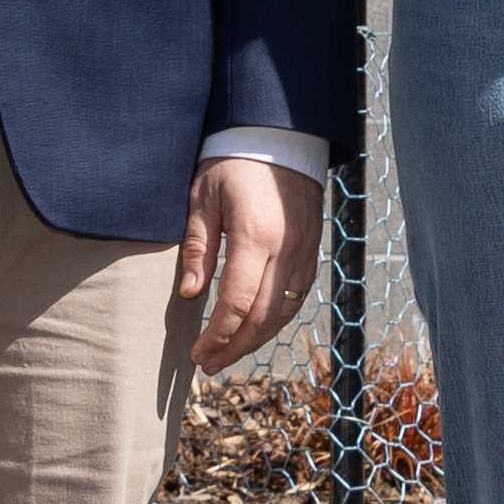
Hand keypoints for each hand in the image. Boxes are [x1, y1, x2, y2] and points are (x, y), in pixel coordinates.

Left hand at [173, 154, 318, 373]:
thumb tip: (191, 294)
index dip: (218, 335)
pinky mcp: (313, 250)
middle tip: (209, 364)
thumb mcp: (204, 199)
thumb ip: (199, 247)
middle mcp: (286, 249)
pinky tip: (256, 329)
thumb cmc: (233, 164)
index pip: (237, 303)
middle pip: (263, 316)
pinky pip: (297, 296)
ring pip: (284, 311)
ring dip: (257, 339)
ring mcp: (304, 251)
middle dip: (235, 347)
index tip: (198, 353)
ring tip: (229, 353)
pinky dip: (276, 319)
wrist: (281, 139)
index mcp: (255, 236)